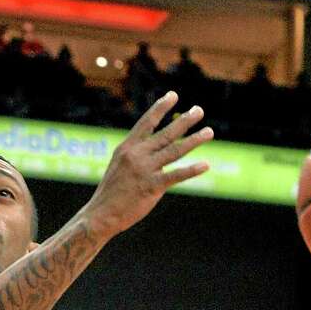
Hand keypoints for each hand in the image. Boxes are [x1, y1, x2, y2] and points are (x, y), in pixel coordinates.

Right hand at [84, 92, 212, 235]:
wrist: (101, 214)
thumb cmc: (111, 192)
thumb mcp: (119, 166)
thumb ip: (137, 156)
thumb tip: (157, 150)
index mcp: (127, 148)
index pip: (146, 123)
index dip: (160, 108)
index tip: (173, 95)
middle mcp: (136, 155)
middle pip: (165, 134)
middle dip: (184, 121)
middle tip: (199, 110)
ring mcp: (144, 170)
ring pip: (174, 151)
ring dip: (194, 140)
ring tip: (209, 132)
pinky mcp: (152, 187)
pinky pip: (176, 175)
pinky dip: (192, 170)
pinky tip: (205, 165)